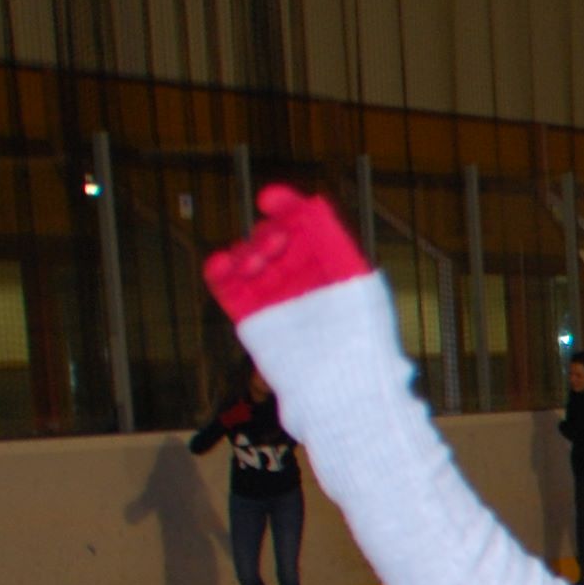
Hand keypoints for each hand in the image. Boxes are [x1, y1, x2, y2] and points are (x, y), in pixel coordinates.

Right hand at [200, 185, 370, 322]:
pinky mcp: (253, 317)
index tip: (270, 199)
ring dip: (244, 253)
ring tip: (252, 263)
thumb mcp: (357, 282)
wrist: (344, 385)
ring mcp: (275, 295)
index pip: (304, 225)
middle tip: (274, 243)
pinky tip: (220, 263)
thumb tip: (313, 206)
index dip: (286, 206)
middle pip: (273, 239)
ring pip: (247, 260)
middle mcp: (300, 276)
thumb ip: (335, 244)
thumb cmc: (364, 338)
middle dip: (268, 235)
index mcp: (329, 263)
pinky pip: (227, 288)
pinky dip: (219, 272)